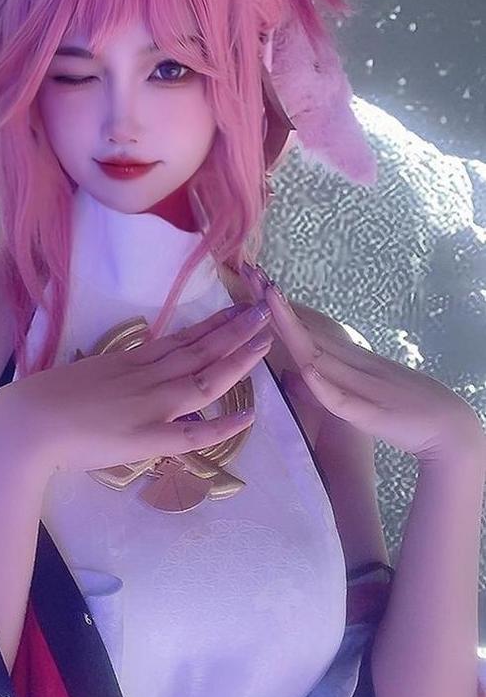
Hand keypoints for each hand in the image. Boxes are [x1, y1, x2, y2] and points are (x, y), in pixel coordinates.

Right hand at [0, 302, 274, 475]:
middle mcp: (146, 376)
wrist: (27, 422)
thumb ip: (112, 376)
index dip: (211, 325)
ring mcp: (150, 404)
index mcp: (130, 361)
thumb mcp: (86, 376)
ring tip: (265, 342)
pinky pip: (193, 432)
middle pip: (200, 349)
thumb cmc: (45, 401)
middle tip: (264, 310)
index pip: (180, 339)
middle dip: (235, 330)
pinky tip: (249, 416)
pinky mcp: (148, 436)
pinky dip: (223, 425)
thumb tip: (127, 379)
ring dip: (237, 360)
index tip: (235, 310)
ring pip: (204, 378)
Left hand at [243, 264, 484, 465]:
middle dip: (274, 303)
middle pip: (304, 330)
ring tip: (268, 299)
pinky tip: (308, 367)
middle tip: (250, 270)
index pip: (303, 329)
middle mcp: (350, 363)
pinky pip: (341, 398)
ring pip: (317, 353)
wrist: (446, 426)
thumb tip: (296, 372)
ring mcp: (359, 384)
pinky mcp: (370, 412)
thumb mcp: (354, 395)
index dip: (276, 307)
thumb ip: (325, 384)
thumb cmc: (399, 411)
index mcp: (343, 360)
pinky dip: (323, 383)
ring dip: (291, 327)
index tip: (253, 280)